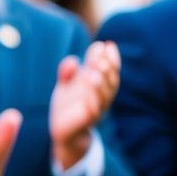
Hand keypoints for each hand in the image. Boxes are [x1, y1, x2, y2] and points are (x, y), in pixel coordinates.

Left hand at [49, 41, 120, 169]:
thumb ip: (68, 72)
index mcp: (100, 86)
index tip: (108, 44)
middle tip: (100, 56)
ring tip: (92, 74)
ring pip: (103, 97)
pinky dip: (91, 103)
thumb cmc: (68, 105)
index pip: (110, 71)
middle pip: (110, 82)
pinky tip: (88, 95)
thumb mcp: (66, 84)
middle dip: (107, 69)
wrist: (64, 131)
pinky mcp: (84, 121)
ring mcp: (95, 110)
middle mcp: (102, 98)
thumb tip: (73, 61)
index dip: (112, 58)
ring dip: (100, 85)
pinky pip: (91, 113)